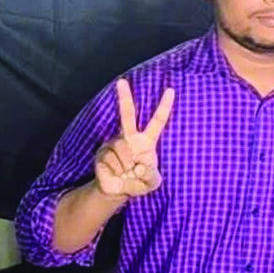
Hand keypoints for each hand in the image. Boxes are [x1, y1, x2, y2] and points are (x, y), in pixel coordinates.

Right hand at [94, 79, 174, 197]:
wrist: (117, 191)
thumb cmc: (138, 181)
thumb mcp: (152, 182)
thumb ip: (151, 176)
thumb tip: (138, 166)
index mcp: (146, 141)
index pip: (157, 121)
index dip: (164, 107)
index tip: (171, 90)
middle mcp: (129, 138)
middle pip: (127, 114)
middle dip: (124, 98)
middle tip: (121, 81)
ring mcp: (113, 144)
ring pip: (123, 150)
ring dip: (127, 167)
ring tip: (126, 173)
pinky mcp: (102, 153)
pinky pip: (111, 160)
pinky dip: (117, 171)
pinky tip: (116, 174)